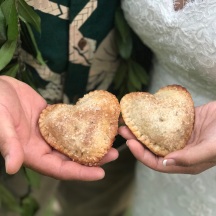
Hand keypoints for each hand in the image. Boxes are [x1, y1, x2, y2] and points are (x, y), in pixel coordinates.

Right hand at [0, 76, 117, 180]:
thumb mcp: (1, 123)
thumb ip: (9, 143)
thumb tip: (13, 167)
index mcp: (31, 153)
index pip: (59, 169)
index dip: (80, 173)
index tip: (101, 173)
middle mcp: (43, 146)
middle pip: (71, 158)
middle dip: (93, 158)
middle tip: (113, 154)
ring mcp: (49, 132)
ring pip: (73, 142)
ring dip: (91, 142)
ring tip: (110, 139)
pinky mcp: (52, 119)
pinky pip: (71, 125)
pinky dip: (83, 126)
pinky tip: (96, 123)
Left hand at [119, 101, 215, 173]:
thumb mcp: (211, 148)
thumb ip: (190, 158)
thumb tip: (165, 163)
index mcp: (184, 161)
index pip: (157, 163)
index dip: (141, 155)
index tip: (130, 143)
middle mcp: (178, 150)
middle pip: (152, 147)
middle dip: (136, 140)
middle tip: (122, 129)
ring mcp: (178, 136)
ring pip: (154, 134)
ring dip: (141, 128)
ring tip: (127, 120)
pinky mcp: (180, 123)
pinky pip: (162, 122)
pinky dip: (151, 118)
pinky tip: (142, 113)